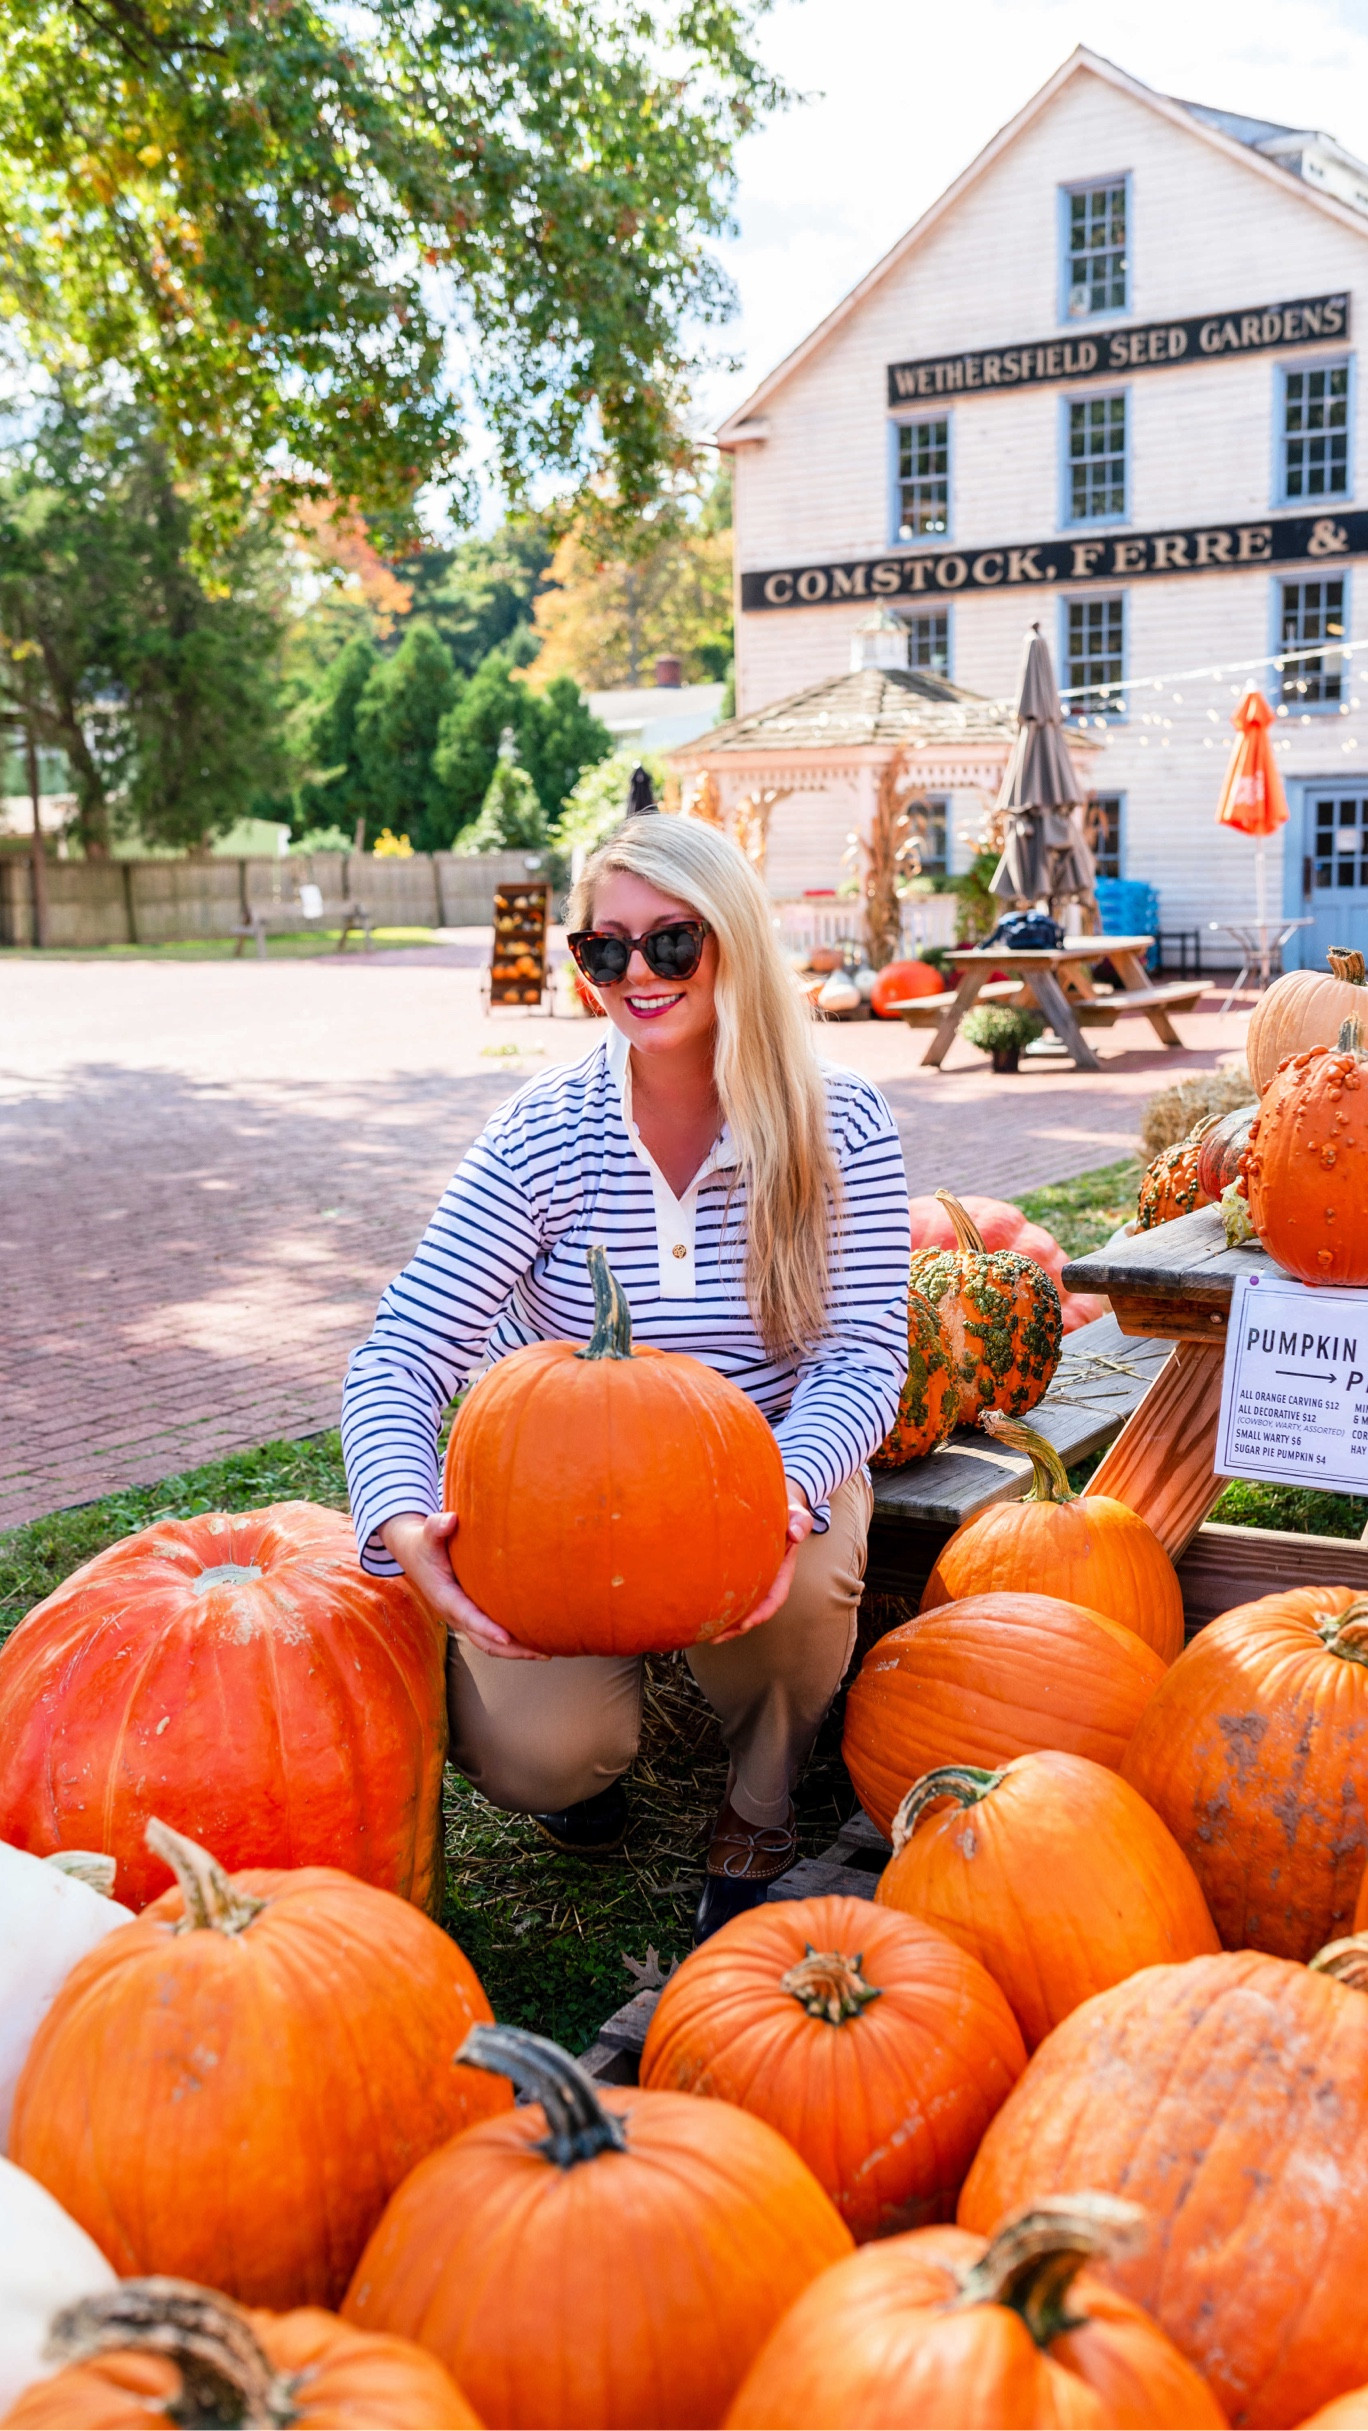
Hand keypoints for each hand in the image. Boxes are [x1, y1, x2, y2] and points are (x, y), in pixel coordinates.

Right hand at [379, 1511, 548, 1660]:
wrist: (414, 1553)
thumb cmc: (424, 1543)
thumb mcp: (427, 1534)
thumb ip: (436, 1527)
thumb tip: (450, 1519)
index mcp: (445, 1598)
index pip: (468, 1617)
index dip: (487, 1628)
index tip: (508, 1637)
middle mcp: (454, 1614)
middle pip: (484, 1641)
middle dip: (511, 1650)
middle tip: (542, 1653)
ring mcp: (463, 1618)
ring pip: (489, 1643)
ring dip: (515, 1650)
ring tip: (545, 1652)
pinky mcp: (470, 1615)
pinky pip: (491, 1635)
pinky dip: (511, 1641)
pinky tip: (534, 1638)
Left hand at [707, 1483, 814, 1644]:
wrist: (776, 1503)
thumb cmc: (786, 1510)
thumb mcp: (796, 1514)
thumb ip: (799, 1521)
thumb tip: (796, 1532)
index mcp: (781, 1571)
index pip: (773, 1598)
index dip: (760, 1613)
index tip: (745, 1624)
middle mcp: (766, 1579)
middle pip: (752, 1609)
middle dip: (735, 1626)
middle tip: (713, 1637)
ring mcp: (752, 1576)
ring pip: (739, 1605)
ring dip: (723, 1621)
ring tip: (700, 1633)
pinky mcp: (738, 1571)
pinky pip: (728, 1591)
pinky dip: (716, 1603)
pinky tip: (698, 1610)